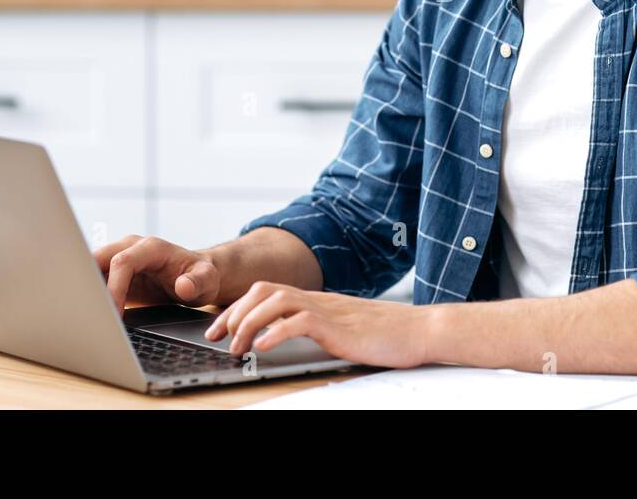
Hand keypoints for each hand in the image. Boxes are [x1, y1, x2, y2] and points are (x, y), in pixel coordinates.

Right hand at [94, 235, 219, 314]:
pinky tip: (90, 317)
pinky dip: (89, 297)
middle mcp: (130, 248)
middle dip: (88, 286)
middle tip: (86, 317)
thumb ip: (198, 282)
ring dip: (84, 292)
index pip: (122, 262)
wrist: (197, 276)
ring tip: (83, 319)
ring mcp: (119, 258)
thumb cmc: (202, 277)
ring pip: (89, 270)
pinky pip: (94, 282)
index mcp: (150, 248)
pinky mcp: (113, 273)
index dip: (114, 288)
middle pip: (96, 260)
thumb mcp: (207, 281)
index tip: (113, 314)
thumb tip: (183, 286)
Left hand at [204, 281, 433, 368]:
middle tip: (216, 336)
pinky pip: (299, 321)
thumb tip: (291, 337)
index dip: (238, 307)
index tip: (218, 327)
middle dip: (234, 312)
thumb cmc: (386, 334)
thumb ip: (320, 327)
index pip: (267, 291)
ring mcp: (327, 310)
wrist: (419, 330)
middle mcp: (318, 299)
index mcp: (316, 300)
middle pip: (263, 290)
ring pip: (275, 300)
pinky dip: (275, 332)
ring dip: (248, 322)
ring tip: (237, 345)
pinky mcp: (337, 326)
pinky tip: (264, 347)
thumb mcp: (343, 328)